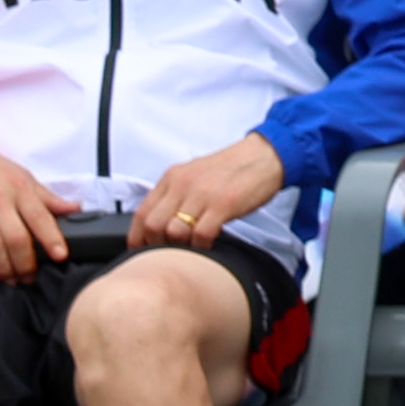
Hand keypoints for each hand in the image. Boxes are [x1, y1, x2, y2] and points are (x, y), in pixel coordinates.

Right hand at [0, 127, 71, 279]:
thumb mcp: (20, 175)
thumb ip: (46, 197)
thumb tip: (75, 209)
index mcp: (19, 189)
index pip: (40, 218)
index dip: (52, 238)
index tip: (60, 256)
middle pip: (17, 238)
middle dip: (26, 263)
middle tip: (30, 278)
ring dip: (4, 267)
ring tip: (11, 280)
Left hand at [129, 136, 292, 250]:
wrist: (266, 155)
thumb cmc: (233, 168)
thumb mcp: (195, 174)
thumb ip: (175, 194)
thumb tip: (158, 222)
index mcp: (173, 177)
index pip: (141, 213)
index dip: (138, 237)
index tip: (142, 248)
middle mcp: (183, 184)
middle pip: (153, 225)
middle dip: (158, 244)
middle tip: (170, 250)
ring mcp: (203, 194)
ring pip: (174, 232)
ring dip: (181, 246)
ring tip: (192, 246)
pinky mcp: (223, 204)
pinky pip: (200, 235)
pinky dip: (202, 246)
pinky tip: (209, 243)